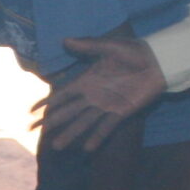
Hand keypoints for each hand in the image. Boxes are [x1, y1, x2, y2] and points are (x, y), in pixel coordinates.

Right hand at [35, 36, 166, 153]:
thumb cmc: (134, 51)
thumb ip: (88, 45)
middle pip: (68, 112)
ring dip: (70, 133)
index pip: (62, 94)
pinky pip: (106, 127)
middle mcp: (93, 95)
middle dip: (52, 122)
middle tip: (34, 131)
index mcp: (87, 80)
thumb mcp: (109, 46)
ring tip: (57, 146)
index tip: (32, 112)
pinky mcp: (121, 112)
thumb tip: (64, 40)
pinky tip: (86, 149)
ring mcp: (106, 106)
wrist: (157, 62)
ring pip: (83, 122)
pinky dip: (97, 138)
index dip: (47, 103)